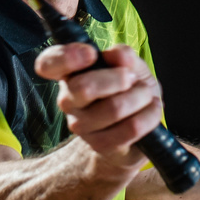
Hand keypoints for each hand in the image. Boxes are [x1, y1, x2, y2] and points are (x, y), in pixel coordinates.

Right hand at [36, 42, 161, 172]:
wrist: (137, 128)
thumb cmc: (129, 91)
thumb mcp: (132, 66)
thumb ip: (124, 56)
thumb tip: (118, 55)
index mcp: (70, 74)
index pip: (48, 64)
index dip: (66, 57)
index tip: (91, 54)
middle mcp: (68, 101)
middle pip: (84, 87)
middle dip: (120, 78)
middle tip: (133, 79)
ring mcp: (81, 126)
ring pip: (114, 108)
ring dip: (140, 97)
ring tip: (146, 96)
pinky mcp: (100, 145)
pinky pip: (130, 128)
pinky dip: (149, 115)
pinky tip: (151, 110)